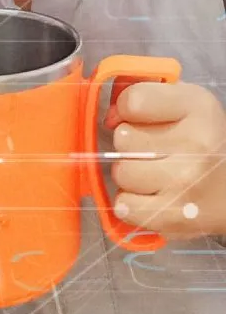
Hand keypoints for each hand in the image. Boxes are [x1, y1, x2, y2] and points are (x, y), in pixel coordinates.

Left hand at [106, 81, 225, 238]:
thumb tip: (110, 118)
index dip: (126, 108)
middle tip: (148, 148)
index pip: (134, 100)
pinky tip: (148, 195)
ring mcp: (184, 183)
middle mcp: (194, 144)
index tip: (136, 117)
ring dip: (129, 174)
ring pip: (122, 173)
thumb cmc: (204, 139)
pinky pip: (125, 207)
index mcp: (196, 107)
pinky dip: (131, 202)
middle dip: (129, 143)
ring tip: (150, 173)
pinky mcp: (173, 216)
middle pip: (123, 138)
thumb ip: (145, 96)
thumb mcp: (186, 103)